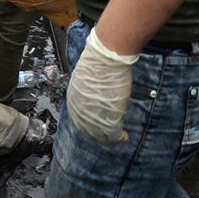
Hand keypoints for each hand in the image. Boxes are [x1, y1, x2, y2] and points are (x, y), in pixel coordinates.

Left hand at [65, 28, 138, 145]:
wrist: (106, 59)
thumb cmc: (99, 62)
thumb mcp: (85, 76)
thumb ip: (87, 89)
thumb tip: (94, 93)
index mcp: (73, 100)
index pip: (79, 119)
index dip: (90, 124)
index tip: (99, 126)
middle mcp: (79, 112)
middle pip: (88, 131)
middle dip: (99, 135)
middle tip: (110, 136)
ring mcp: (92, 117)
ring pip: (100, 136)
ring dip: (110, 138)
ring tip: (119, 137)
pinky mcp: (107, 120)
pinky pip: (113, 135)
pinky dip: (120, 137)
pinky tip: (124, 136)